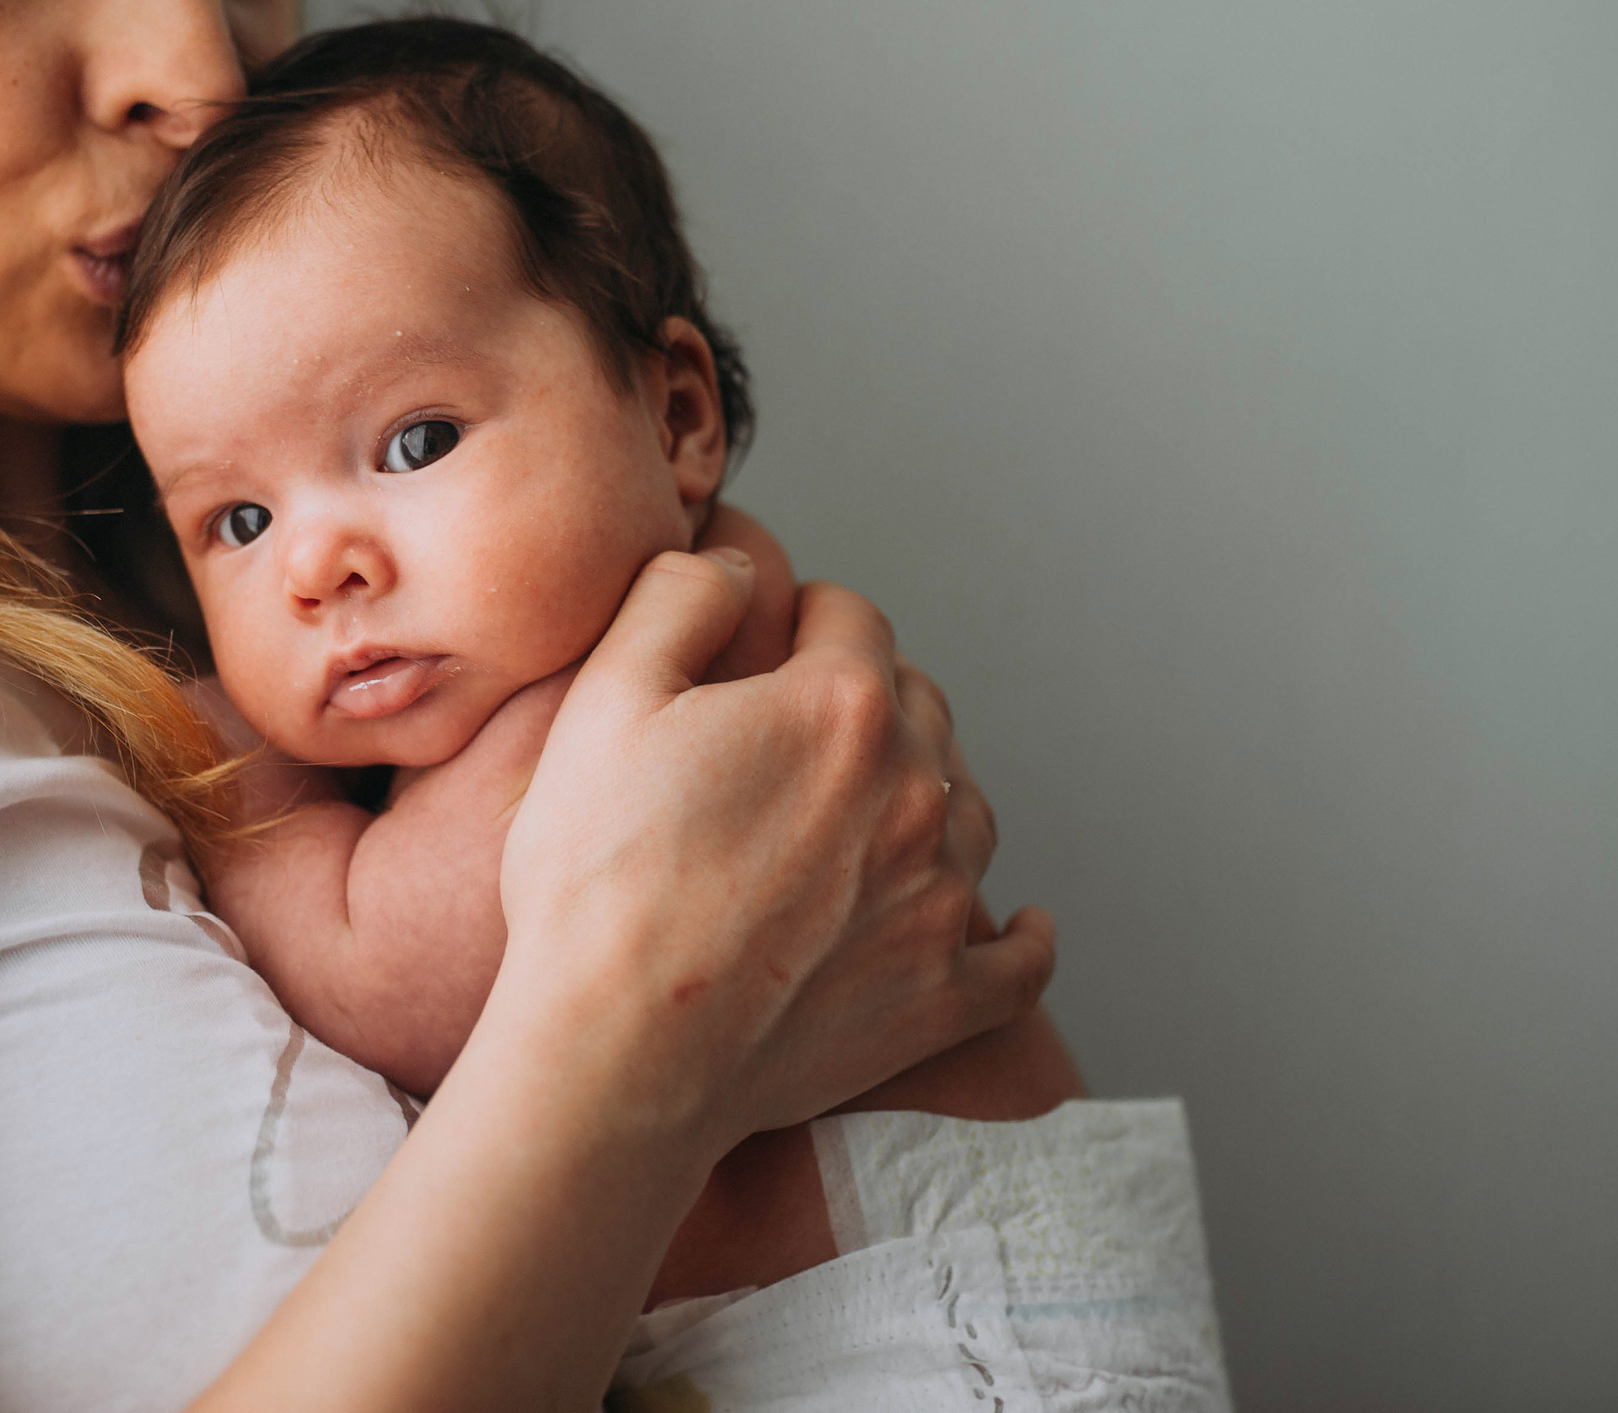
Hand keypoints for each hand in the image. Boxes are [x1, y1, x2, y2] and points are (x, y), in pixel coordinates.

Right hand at [485, 548, 1056, 1165]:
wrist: (617, 1052)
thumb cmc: (599, 882)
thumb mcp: (607, 698)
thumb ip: (679, 599)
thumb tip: (739, 564)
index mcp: (840, 706)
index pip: (850, 617)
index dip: (802, 619)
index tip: (769, 644)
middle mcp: (915, 792)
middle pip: (917, 704)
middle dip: (864, 699)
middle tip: (794, 734)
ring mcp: (941, 900)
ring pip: (966, 809)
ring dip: (925, 795)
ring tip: (859, 815)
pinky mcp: (944, 998)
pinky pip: (1018, 960)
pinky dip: (1018, 934)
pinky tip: (1015, 922)